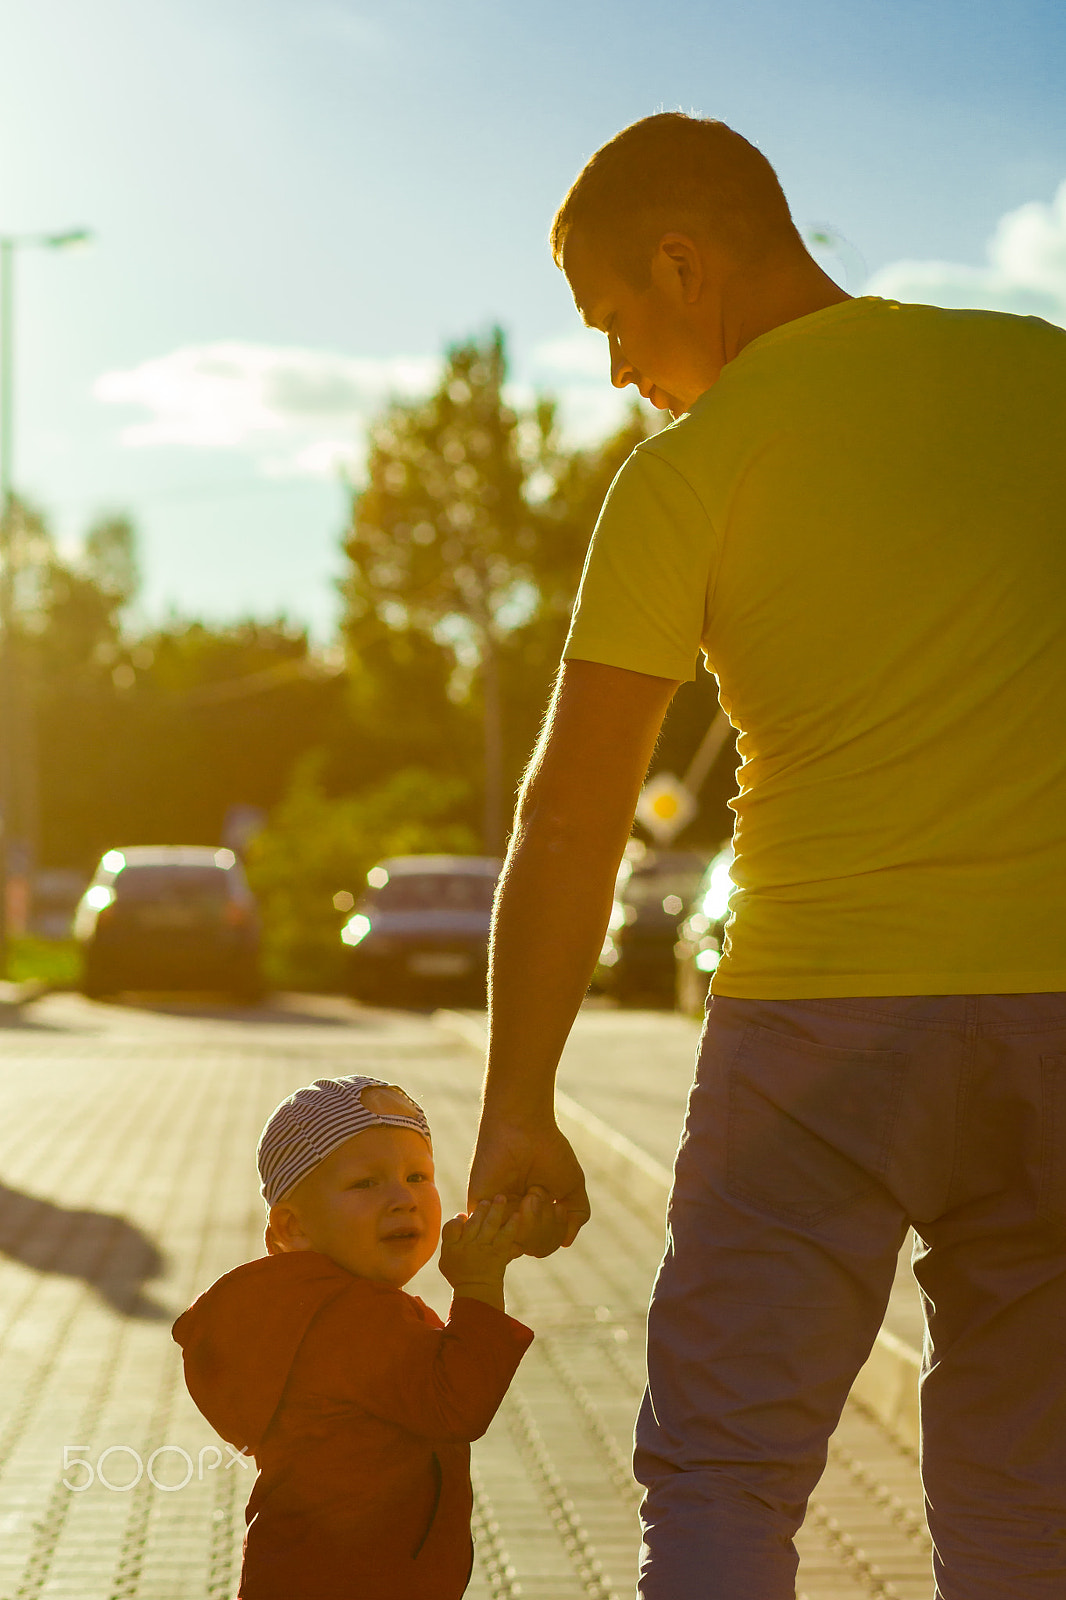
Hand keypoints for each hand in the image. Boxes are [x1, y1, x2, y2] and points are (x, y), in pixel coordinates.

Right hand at [440, 1195, 521, 1306]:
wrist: (476, 1293)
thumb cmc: (460, 1274)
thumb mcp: (446, 1258)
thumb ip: (451, 1236)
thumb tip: (462, 1215)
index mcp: (452, 1247)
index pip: (451, 1227)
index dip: (457, 1220)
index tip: (464, 1215)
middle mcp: (467, 1246)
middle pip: (473, 1222)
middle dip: (481, 1209)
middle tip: (488, 1200)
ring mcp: (484, 1248)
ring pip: (489, 1225)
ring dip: (496, 1210)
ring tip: (500, 1198)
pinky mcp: (499, 1253)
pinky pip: (505, 1235)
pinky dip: (511, 1225)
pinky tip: (517, 1215)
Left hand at [468, 1113, 589, 1253]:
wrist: (524, 1128)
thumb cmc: (549, 1151)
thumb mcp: (571, 1187)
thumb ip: (577, 1216)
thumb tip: (566, 1243)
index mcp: (534, 1214)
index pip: (545, 1245)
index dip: (557, 1231)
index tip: (560, 1206)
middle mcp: (514, 1215)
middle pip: (533, 1248)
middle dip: (546, 1227)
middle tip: (541, 1194)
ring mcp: (497, 1212)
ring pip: (516, 1243)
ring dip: (532, 1222)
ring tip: (532, 1193)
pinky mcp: (479, 1206)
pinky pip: (495, 1233)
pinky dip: (512, 1220)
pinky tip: (515, 1197)